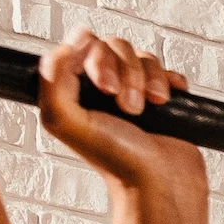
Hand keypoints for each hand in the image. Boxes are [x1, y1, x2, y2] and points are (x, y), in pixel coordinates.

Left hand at [35, 30, 205, 194]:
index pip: (84, 45)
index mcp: (77, 88)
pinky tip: (165, 103)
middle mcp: (105, 87)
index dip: (98, 60)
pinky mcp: (164, 100)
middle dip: (126, 73)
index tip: (105, 89)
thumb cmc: (115, 161)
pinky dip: (170, 82)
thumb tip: (76, 38)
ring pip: (144, 57)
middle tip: (127, 106)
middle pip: (116, 46)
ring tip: (147, 109)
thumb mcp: (64, 120)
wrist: (161, 184)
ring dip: (149, 81)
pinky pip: (168, 71)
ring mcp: (136, 92)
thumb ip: (53, 76)